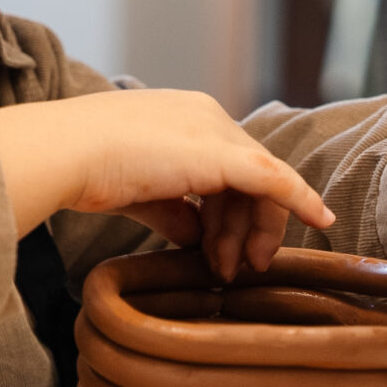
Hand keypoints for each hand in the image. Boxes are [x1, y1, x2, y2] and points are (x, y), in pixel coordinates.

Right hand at [0, 91, 334, 279]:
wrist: (65, 153)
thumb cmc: (84, 168)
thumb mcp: (135, 190)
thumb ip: (171, 209)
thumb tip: (194, 236)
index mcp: (182, 117)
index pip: (224, 167)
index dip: (228, 213)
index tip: (220, 252)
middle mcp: (206, 115)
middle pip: (248, 178)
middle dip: (245, 228)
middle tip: (237, 270)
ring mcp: (216, 131)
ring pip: (262, 185)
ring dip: (254, 233)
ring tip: (235, 271)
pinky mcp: (224, 155)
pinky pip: (276, 180)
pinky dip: (301, 201)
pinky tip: (321, 221)